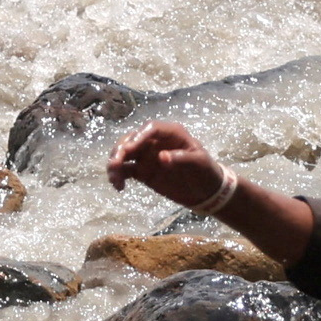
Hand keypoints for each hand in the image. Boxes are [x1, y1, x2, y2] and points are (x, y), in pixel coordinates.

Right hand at [110, 120, 228, 212]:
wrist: (206, 191)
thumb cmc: (206, 171)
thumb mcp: (199, 163)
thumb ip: (181, 159)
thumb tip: (161, 157)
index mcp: (171, 133)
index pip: (151, 129)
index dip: (139, 136)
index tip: (130, 149)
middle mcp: (155, 141)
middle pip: (132, 139)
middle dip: (121, 149)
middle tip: (115, 164)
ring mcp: (147, 156)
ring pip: (125, 154)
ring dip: (115, 163)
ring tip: (115, 179)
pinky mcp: (143, 171)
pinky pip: (126, 170)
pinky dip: (119, 176)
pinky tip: (119, 186)